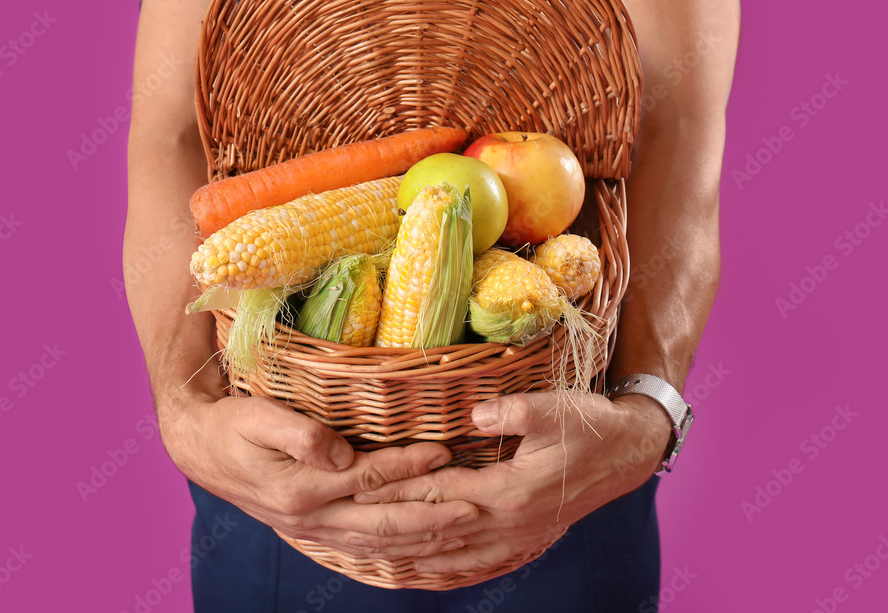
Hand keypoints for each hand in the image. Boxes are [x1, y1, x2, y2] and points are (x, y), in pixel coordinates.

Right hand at [158, 387, 478, 559]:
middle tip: (472, 509)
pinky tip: (418, 549)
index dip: (408, 466)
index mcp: (300, 489)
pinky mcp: (311, 528)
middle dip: (430, 518)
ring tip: (459, 532)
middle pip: (382, 524)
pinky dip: (394, 552)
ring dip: (420, 540)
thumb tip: (341, 452)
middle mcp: (310, 517)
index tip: (443, 452)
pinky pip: (360, 548)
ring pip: (376, 543)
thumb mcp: (258, 418)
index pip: (368, 478)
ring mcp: (311, 529)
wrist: (198, 447)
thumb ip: (301, 435)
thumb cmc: (231, 425)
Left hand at [353, 390, 670, 572]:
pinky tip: (421, 564)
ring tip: (367, 548)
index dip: (396, 491)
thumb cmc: (590, 425)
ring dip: (408, 550)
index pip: (437, 494)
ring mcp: (516, 536)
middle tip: (344, 521)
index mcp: (510, 492)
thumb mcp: (557, 409)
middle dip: (388, 525)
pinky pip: (474, 560)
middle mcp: (508, 523)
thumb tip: (475, 415)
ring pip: (451, 553)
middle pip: (435, 528)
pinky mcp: (522, 537)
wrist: (629, 452)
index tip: (357, 487)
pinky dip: (442, 564)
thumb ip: (516, 412)